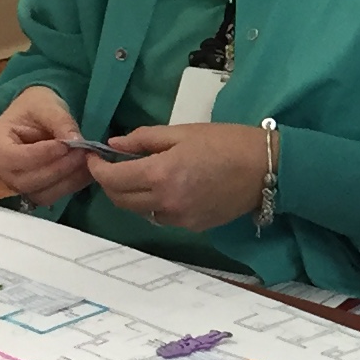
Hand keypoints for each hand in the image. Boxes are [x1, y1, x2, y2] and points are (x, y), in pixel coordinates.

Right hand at [0, 85, 97, 202]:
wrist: (35, 114)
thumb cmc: (35, 106)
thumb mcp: (47, 105)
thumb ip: (61, 121)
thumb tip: (77, 141)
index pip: (12, 158)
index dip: (40, 155)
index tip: (66, 145)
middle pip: (25, 181)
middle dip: (57, 169)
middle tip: (82, 153)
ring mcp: (14, 183)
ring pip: (39, 194)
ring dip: (66, 181)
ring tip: (85, 161)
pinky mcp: (31, 190)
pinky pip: (49, 196)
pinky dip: (69, 187)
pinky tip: (84, 172)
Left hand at [89, 123, 268, 232]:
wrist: (265, 169)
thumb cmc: (226, 142)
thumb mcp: (182, 132)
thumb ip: (144, 139)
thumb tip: (114, 145)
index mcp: (160, 175)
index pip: (113, 179)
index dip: (97, 168)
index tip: (94, 157)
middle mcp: (164, 202)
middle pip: (120, 200)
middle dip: (109, 183)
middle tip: (112, 165)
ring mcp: (178, 218)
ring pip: (139, 211)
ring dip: (131, 195)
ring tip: (139, 175)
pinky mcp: (192, 227)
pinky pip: (161, 217)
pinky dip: (154, 204)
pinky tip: (165, 188)